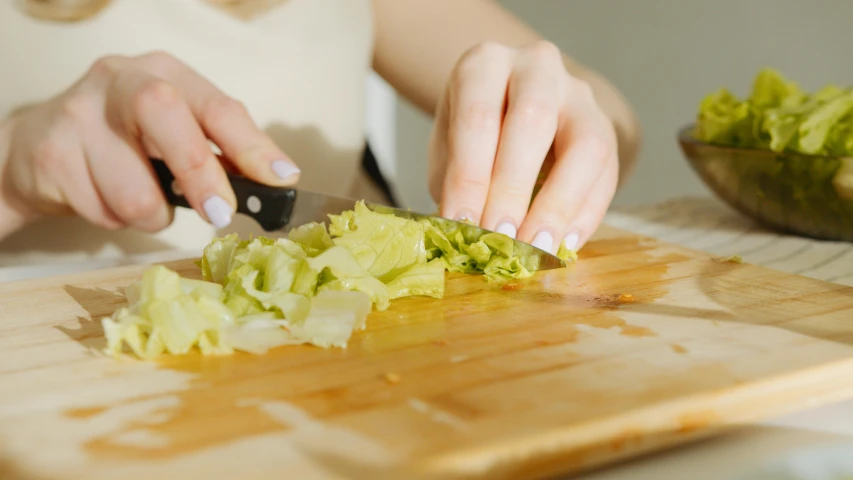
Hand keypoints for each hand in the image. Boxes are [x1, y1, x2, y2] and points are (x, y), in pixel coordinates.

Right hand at [1, 51, 299, 236]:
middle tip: (220, 213)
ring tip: (138, 198)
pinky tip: (102, 196)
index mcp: (166, 73)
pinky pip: (104, 211)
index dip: (253, 145)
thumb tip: (273, 184)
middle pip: (166, 115)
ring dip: (151, 214)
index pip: (217, 105)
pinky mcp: (52, 153)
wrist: (37, 149)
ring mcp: (80, 113)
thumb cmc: (124, 143)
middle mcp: (121, 79)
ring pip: (135, 191)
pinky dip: (116, 219)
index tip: (282, 178)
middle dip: (200, 173)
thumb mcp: (174, 134)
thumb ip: (218, 152)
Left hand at [428, 41, 617, 253]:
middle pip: (533, 122)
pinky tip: (564, 245)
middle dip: (514, 189)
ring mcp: (578, 94)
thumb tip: (461, 235)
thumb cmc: (473, 136)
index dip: (470, 177)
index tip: (462, 225)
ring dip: (558, 204)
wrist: (511, 109)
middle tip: (501, 238)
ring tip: (537, 248)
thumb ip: (455, 187)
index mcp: (485, 64)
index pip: (478, 117)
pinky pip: (607, 172)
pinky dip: (586, 215)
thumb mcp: (449, 151)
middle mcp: (537, 67)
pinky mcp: (606, 126)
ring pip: (584, 145)